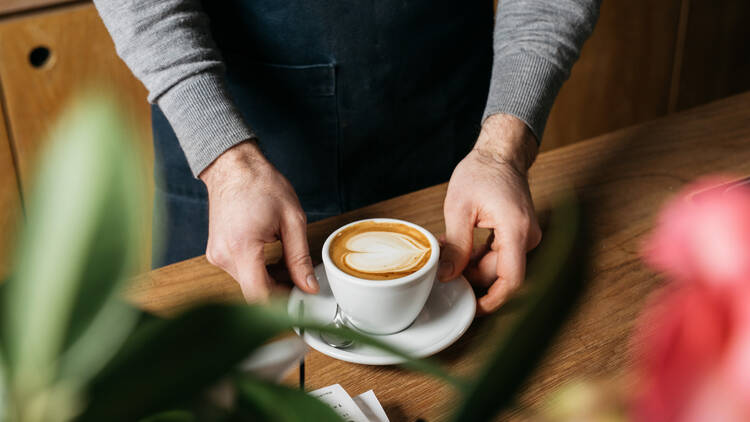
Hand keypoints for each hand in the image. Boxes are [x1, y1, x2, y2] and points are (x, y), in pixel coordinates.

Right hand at [200, 140, 318, 301]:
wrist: (233, 166)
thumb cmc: (261, 184)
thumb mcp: (292, 220)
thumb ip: (300, 257)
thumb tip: (308, 285)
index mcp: (242, 248)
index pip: (258, 296)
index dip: (281, 305)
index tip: (299, 302)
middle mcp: (223, 255)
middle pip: (254, 291)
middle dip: (280, 290)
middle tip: (302, 278)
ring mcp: (216, 255)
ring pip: (247, 283)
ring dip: (269, 279)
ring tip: (287, 260)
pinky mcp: (216, 253)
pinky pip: (240, 272)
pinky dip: (258, 270)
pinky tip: (271, 256)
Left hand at [439, 114, 541, 313]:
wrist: (500, 154)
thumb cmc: (482, 172)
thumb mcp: (459, 209)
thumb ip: (456, 246)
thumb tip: (447, 275)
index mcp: (515, 230)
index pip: (511, 279)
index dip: (493, 299)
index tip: (474, 308)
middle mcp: (528, 236)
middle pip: (502, 274)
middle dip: (473, 277)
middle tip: (446, 269)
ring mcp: (527, 236)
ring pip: (501, 267)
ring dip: (476, 267)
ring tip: (452, 254)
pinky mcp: (521, 235)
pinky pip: (503, 257)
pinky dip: (482, 258)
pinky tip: (464, 250)